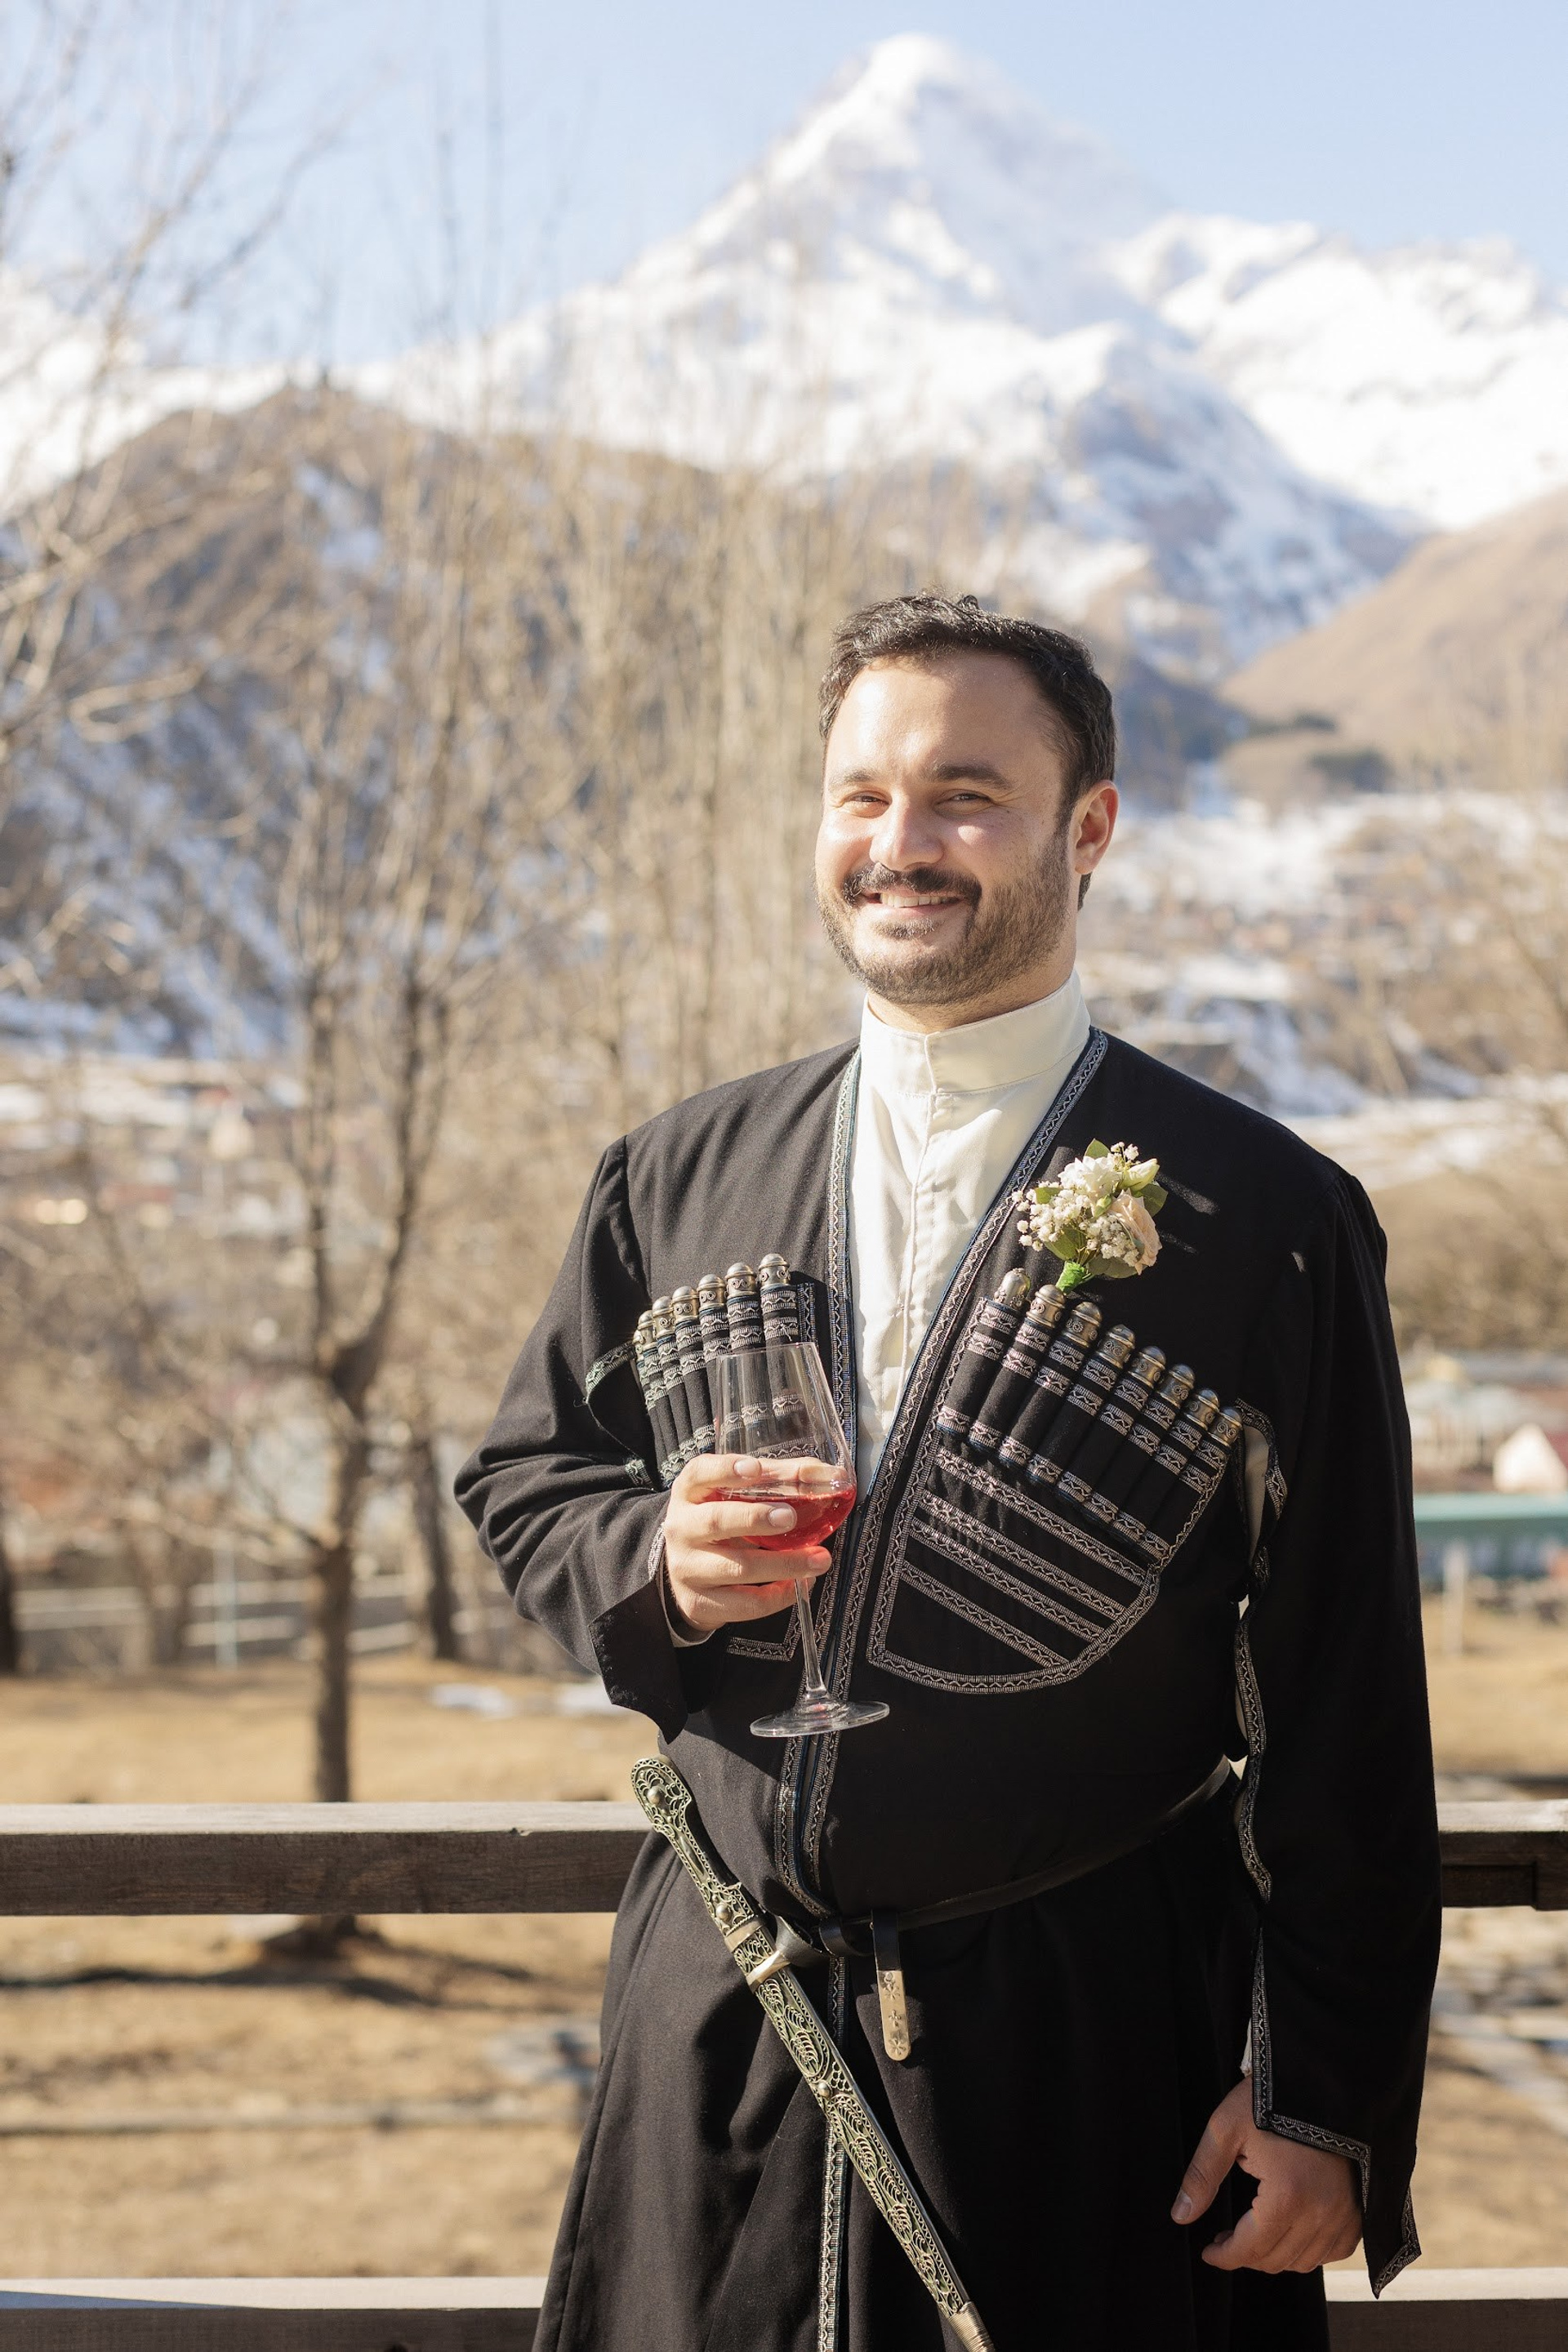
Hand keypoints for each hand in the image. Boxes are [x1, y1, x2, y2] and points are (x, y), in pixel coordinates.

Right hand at [662, 1454, 836, 1636]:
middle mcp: (682, 1528)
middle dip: (755, 1518)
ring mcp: (688, 1568)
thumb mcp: (735, 1496)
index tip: (756, 1468)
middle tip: (790, 1517)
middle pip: (715, 1522)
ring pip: (737, 1568)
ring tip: (819, 1558)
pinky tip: (800, 1584)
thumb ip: (777, 1480)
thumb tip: (826, 1475)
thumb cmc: (721, 1523)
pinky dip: (778, 1595)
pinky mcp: (701, 1602)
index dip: (726, 1470)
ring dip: (784, 1564)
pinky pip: (745, 1603)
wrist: (687, 1573)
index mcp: (690, 1493)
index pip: (700, 1473)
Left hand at [1172, 2079, 1360, 2271]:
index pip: (1250, 2248)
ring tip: (1253, 2235)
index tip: (1208, 2251)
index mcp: (1287, 2195)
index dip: (1224, 2256)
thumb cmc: (1269, 2099)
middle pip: (1275, 2260)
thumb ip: (1202, 2175)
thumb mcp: (1226, 2129)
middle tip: (1225, 2238)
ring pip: (1304, 2262)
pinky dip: (1308, 2251)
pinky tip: (1289, 2232)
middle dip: (1244, 2255)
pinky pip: (1332, 2252)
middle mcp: (1321, 2213)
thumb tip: (1181, 2215)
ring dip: (1274, 2256)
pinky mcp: (1358, 2212)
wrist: (1321, 2080)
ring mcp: (1345, 2215)